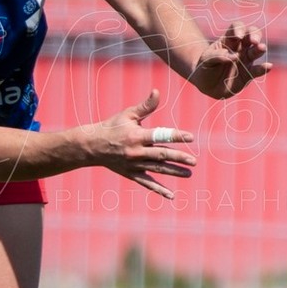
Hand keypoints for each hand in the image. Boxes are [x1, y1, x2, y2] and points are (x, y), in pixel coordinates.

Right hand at [80, 89, 197, 198]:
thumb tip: (157, 91)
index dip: (175, 136)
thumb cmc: (112, 126)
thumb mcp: (128, 114)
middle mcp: (136, 152)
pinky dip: (159, 190)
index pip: (160, 136)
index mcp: (136, 136)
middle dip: (179, 158)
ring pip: (157, 169)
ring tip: (189, 173)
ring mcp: (134, 165)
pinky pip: (147, 183)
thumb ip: (146, 106)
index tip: (190, 137)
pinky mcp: (131, 174)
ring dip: (174, 172)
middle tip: (194, 161)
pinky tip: (171, 196)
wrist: (92, 146)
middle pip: (161, 155)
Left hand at [187, 22, 271, 98]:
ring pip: (256, 51)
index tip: (238, 36)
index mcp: (228, 40)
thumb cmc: (204, 68)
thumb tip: (233, 56)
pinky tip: (268, 66)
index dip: (239, 29)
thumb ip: (216, 56)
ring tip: (261, 48)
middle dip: (254, 35)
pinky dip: (263, 68)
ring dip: (260, 48)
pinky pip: (257, 70)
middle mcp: (240, 47)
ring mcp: (245, 60)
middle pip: (251, 34)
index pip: (237, 28)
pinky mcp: (248, 74)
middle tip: (253, 40)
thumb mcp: (205, 60)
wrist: (206, 85)